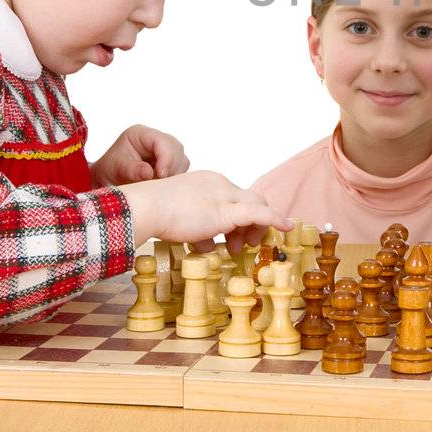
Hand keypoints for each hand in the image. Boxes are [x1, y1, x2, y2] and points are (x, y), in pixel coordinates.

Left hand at [92, 124, 189, 185]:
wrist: (108, 181)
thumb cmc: (109, 171)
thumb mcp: (116, 169)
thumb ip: (133, 170)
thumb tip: (150, 174)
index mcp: (140, 134)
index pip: (161, 141)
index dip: (165, 158)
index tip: (161, 175)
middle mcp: (155, 139)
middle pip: (175, 149)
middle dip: (170, 167)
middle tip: (158, 183)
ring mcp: (164, 150)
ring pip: (181, 159)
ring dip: (173, 174)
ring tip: (156, 185)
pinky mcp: (170, 163)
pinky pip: (181, 170)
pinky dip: (174, 179)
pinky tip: (161, 185)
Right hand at [117, 170, 290, 251]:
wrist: (145, 208)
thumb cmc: (154, 214)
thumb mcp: (180, 219)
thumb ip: (198, 229)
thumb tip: (210, 244)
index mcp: (208, 182)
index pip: (234, 197)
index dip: (239, 218)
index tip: (235, 235)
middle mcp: (219, 184)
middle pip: (248, 200)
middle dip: (251, 224)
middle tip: (244, 245)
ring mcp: (224, 196)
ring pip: (255, 207)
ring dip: (254, 230)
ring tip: (242, 248)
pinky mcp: (226, 211)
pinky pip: (258, 214)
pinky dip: (274, 219)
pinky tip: (286, 227)